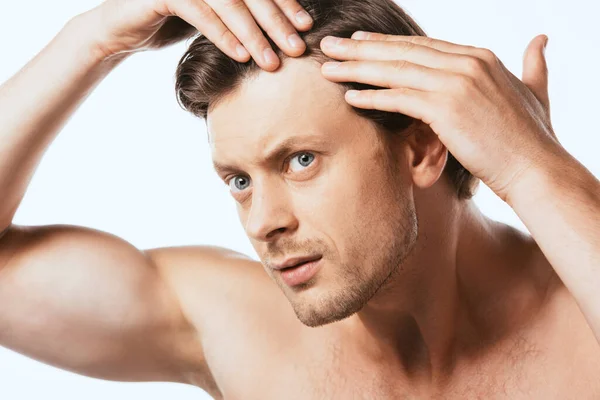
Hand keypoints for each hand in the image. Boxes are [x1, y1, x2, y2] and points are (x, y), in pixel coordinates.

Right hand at [82, 0, 313, 69]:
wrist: (123, 30)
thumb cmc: (175, 22)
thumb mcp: (214, 16)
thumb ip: (240, 13)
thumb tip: (283, 30)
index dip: (285, 3)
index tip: (306, 26)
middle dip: (276, 21)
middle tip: (296, 47)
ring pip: (229, 3)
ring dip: (253, 34)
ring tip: (271, 62)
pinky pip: (200, 13)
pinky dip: (222, 35)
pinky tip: (240, 57)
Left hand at [319, 32, 558, 201]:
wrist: (536, 168)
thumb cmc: (532, 137)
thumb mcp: (535, 90)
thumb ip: (533, 64)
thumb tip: (540, 40)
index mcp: (479, 57)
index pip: (421, 45)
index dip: (386, 43)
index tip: (359, 41)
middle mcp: (466, 63)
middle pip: (401, 52)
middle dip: (360, 48)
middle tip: (329, 45)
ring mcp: (456, 83)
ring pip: (394, 71)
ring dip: (356, 68)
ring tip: (327, 67)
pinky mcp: (446, 109)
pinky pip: (399, 99)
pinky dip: (372, 96)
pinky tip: (349, 97)